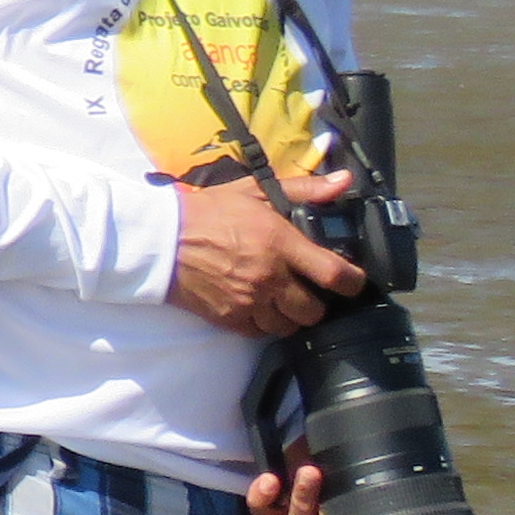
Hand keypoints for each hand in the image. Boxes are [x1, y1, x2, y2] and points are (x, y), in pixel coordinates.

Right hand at [168, 164, 365, 335]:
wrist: (161, 238)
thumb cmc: (208, 212)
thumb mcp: (256, 191)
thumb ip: (304, 188)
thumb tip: (344, 182)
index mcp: (280, 244)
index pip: (335, 274)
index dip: (353, 283)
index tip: (353, 282)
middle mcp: (269, 277)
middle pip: (314, 311)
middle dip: (317, 303)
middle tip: (310, 292)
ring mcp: (248, 301)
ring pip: (288, 326)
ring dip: (290, 316)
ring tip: (283, 302)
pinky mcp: (228, 318)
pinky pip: (260, 333)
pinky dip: (264, 324)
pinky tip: (260, 309)